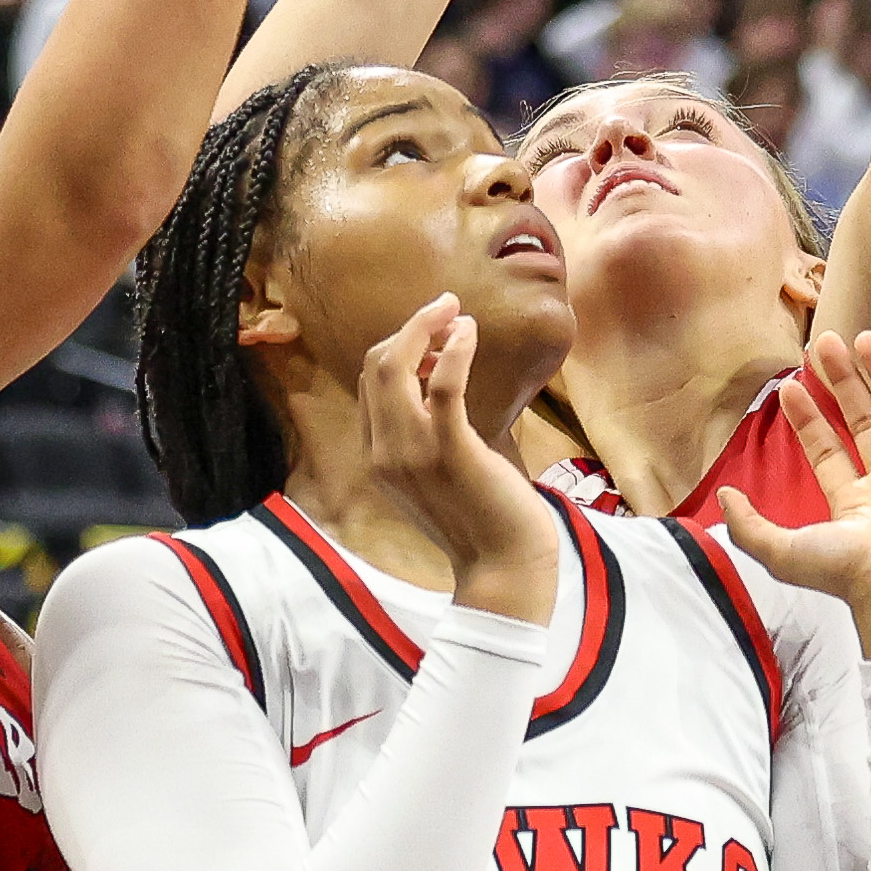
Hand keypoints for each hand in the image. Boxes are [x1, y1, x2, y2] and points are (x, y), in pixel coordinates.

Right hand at [358, 295, 559, 622]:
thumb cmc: (481, 514)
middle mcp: (383, 453)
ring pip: (397, 369)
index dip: (397, 347)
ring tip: (453, 310)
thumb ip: (427, 433)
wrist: (501, 564)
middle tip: (442, 306)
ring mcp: (412, 453)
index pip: (369, 385)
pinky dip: (454, 348)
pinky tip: (468, 331)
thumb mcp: (438, 471)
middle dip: (406, 328)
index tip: (431, 329)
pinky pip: (443, 384)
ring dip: (425, 328)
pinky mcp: (450, 450)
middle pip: (376, 369)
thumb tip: (438, 382)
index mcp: (377, 457)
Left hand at [715, 330, 870, 657]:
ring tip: (864, 338)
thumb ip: (747, 525)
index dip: (808, 418)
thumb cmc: (845, 573)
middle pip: (865, 422)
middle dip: (844, 383)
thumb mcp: (780, 551)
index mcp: (852, 504)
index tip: (790, 385)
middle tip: (826, 343)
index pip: (827, 450)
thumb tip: (723, 497)